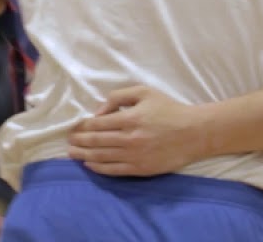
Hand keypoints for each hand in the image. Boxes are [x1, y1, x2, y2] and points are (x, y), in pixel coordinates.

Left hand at [67, 86, 205, 175]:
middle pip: (96, 142)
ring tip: (72, 153)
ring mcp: (134, 156)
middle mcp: (129, 138)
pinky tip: (89, 164)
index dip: (82, 126)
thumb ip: (119, 97)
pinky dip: (98, 168)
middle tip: (68, 141)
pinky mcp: (140, 169)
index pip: (97, 124)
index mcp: (130, 118)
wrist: (194, 133)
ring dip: (83, 155)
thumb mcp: (145, 93)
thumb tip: (99, 111)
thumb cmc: (169, 110)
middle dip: (79, 141)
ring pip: (101, 157)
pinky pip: (113, 170)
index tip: (74, 127)